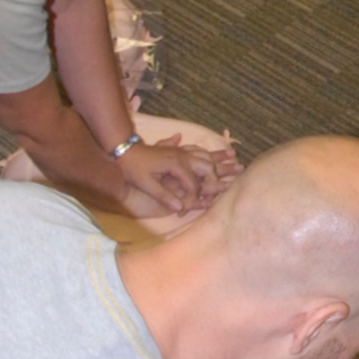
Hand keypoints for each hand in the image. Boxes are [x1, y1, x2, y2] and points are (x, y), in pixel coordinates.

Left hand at [118, 135, 240, 217]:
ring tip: (234, 156)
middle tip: (230, 181)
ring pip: (205, 154)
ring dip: (219, 157)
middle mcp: (182, 156)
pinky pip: (196, 149)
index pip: (194, 185)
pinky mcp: (176, 150)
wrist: (124, 150)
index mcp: (177, 165)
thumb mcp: (146, 184)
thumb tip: (180, 208)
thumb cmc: (134, 168)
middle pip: (207, 166)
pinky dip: (206, 151)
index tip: (185, 210)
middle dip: (219, 174)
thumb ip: (164, 196)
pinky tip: (211, 152)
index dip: (193, 199)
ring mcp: (180, 152)